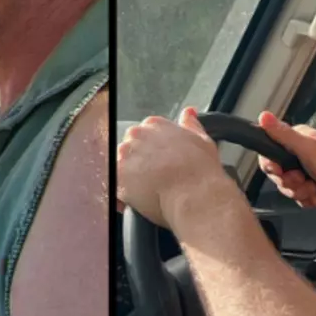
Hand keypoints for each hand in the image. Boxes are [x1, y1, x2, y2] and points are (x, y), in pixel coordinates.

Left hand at [116, 108, 239, 231]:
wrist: (194, 194)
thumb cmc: (200, 170)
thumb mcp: (202, 140)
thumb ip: (191, 125)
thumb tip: (189, 113)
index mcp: (155, 125)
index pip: (143, 133)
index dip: (150, 151)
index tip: (159, 163)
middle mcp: (137, 136)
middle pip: (129, 147)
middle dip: (138, 162)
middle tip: (153, 178)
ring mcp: (125, 156)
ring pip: (119, 165)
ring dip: (128, 177)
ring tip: (147, 191)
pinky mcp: (117, 177)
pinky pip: (113, 185)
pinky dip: (121, 195)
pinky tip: (136, 202)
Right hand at [256, 112, 315, 208]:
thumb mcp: (308, 149)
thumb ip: (283, 135)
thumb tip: (262, 115)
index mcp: (299, 138)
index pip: (270, 151)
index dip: (271, 166)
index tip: (279, 172)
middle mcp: (303, 152)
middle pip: (279, 172)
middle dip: (288, 182)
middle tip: (301, 182)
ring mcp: (311, 169)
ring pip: (289, 185)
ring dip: (299, 192)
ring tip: (313, 191)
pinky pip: (301, 195)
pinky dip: (307, 199)